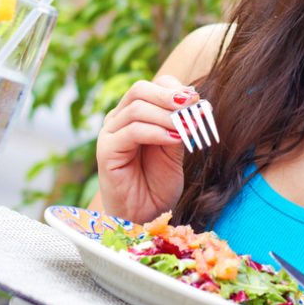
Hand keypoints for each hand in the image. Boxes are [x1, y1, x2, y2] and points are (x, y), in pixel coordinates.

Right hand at [96, 76, 197, 223]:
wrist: (144, 217)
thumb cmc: (158, 184)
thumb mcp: (175, 149)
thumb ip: (179, 125)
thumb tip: (196, 99)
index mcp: (133, 114)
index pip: (151, 86)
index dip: (174, 88)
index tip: (197, 98)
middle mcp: (118, 119)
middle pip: (139, 90)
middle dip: (169, 95)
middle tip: (192, 103)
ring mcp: (110, 134)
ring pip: (137, 108)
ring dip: (168, 116)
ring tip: (187, 127)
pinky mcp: (106, 151)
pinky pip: (132, 131)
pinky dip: (157, 132)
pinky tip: (175, 140)